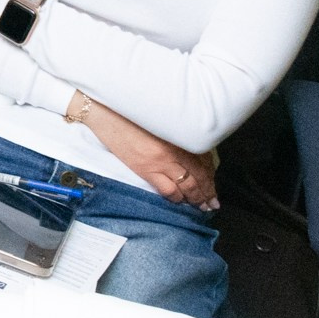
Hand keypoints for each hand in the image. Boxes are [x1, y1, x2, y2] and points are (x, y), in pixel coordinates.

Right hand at [71, 93, 217, 209]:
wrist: (105, 112)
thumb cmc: (131, 112)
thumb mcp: (161, 119)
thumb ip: (177, 134)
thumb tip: (191, 151)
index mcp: (180, 134)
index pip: (205, 159)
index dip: (211, 175)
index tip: (213, 184)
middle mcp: (175, 148)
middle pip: (199, 175)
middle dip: (208, 191)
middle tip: (212, 202)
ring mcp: (161, 160)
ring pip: (187, 186)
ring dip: (196, 198)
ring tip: (201, 206)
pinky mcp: (146, 169)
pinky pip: (168, 190)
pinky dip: (177, 198)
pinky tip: (180, 201)